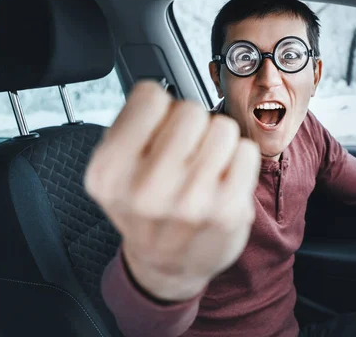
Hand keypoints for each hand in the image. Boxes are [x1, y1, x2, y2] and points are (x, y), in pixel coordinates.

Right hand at [85, 81, 260, 300]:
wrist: (168, 264)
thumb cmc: (146, 210)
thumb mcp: (115, 171)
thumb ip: (131, 126)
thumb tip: (162, 91)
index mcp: (109, 172)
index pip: (150, 96)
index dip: (157, 109)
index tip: (157, 130)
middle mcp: (145, 190)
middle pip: (190, 110)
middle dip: (191, 126)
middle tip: (184, 154)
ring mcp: (190, 203)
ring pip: (222, 128)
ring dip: (217, 142)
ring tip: (204, 168)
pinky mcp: (228, 211)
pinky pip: (246, 151)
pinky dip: (239, 160)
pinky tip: (222, 181)